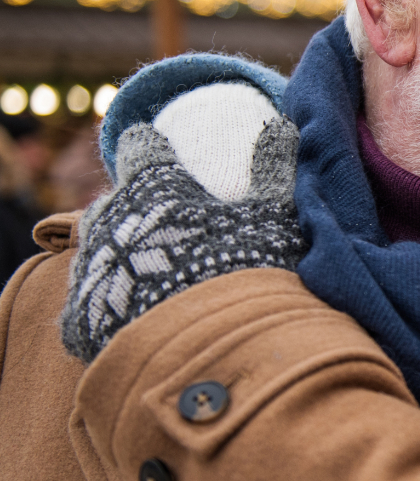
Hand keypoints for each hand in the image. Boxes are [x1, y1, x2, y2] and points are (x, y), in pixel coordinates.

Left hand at [61, 119, 305, 363]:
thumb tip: (282, 125)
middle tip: (162, 222)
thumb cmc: (244, 272)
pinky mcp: (77, 320)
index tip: (157, 145)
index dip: (150, 145)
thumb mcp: (273, 217)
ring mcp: (89, 271)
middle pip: (111, 201)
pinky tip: (133, 316)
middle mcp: (108, 220)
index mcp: (151, 186)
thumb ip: (274, 169)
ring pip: (95, 249)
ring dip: (117, 254)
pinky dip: (108, 305)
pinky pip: (87, 304)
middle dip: (132, 207)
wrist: (207, 355)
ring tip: (148, 272)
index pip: (140, 147)